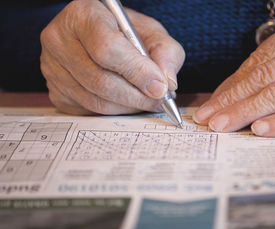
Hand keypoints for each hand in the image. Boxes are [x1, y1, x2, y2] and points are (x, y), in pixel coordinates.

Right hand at [40, 0, 184, 114]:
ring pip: (95, 101)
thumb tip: (167, 84)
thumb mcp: (150, 32)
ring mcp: (52, 68)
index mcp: (83, 15)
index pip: (107, 49)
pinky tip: (127, 102)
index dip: (136, 71)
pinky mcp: (55, 91)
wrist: (97, 36)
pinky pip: (88, 111)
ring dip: (128, 107)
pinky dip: (114, 111)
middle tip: (159, 100)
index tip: (160, 86)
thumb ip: (166, 52)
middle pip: (100, 80)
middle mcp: (59, 40)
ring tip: (147, 101)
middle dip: (136, 96)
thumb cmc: (124, 32)